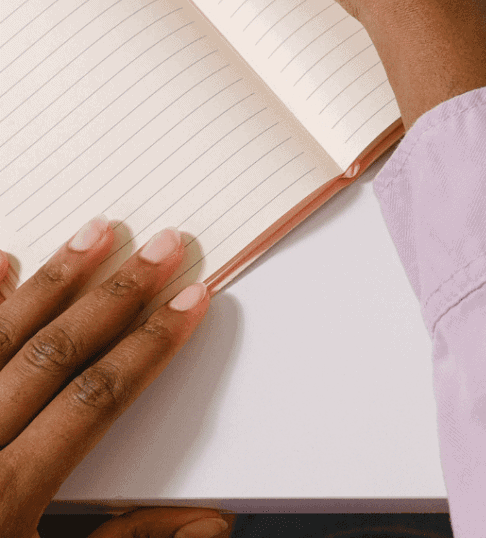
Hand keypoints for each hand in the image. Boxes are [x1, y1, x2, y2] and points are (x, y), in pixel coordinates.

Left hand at [0, 225, 230, 537]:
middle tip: (161, 245)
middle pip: (53, 352)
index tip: (190, 300)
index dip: (151, 345)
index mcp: (5, 501)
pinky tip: (0, 262)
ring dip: (52, 280)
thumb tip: (209, 523)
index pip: (97, 398)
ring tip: (97, 233)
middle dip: (116, 294)